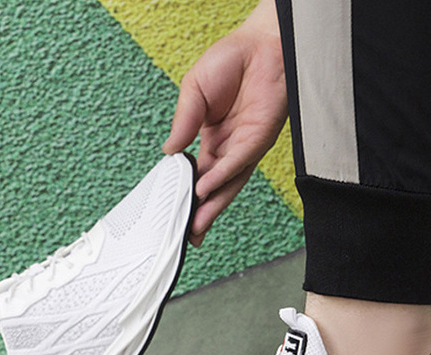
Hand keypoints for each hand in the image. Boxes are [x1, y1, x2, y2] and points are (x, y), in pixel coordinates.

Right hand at [162, 0, 287, 245]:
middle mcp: (227, 148)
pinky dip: (219, 177)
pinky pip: (236, 164)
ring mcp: (243, 147)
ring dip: (210, 206)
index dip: (185, 192)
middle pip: (211, 187)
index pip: (195, 172)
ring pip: (226, 184)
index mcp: (210, 137)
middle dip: (199, 211)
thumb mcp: (193, 90)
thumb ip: (182, 123)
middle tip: (186, 234)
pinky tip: (204, 189)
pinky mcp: (257, 141)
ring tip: (195, 227)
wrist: (262, 44)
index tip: (173, 211)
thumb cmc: (230, 60)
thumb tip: (168, 151)